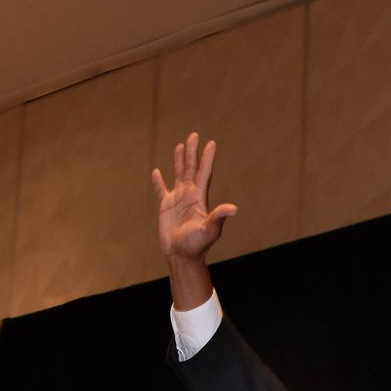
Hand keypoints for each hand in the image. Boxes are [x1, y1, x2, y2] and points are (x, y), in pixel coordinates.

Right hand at [151, 133, 237, 309]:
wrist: (182, 256)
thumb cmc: (197, 245)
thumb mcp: (209, 230)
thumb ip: (218, 217)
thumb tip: (233, 208)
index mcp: (200, 198)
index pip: (204, 173)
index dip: (207, 159)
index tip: (211, 143)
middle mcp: (190, 195)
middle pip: (191, 169)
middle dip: (193, 152)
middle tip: (194, 134)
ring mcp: (178, 200)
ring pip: (179, 175)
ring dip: (179, 160)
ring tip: (180, 145)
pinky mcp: (166, 207)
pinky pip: (161, 190)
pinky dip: (158, 181)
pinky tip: (157, 172)